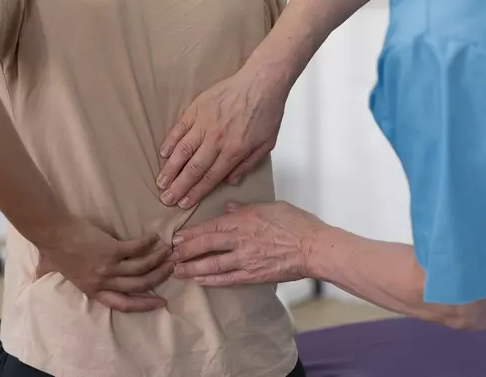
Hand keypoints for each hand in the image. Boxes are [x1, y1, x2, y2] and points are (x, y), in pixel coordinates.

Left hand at [36, 219, 172, 311]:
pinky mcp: (111, 249)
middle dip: (158, 279)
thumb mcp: (48, 269)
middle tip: (172, 270)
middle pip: (138, 286)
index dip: (143, 304)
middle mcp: (103, 282)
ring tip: (168, 252)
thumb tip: (36, 276)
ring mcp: (108, 266)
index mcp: (92, 290)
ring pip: (141, 268)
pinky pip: (136, 249)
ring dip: (158, 261)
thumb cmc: (51, 249)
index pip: (123, 304)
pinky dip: (148, 244)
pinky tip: (155, 238)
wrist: (52, 232)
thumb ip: (48, 275)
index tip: (160, 302)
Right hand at [157, 64, 288, 208]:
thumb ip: (248, 164)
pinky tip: (163, 154)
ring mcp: (204, 123)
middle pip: (192, 169)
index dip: (195, 192)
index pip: (210, 177)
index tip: (184, 203)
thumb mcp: (266, 144)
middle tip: (166, 199)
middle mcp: (216, 139)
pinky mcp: (197, 108)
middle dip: (178, 187)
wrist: (262, 81)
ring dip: (170, 168)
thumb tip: (230, 181)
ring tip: (160, 182)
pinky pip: (179, 128)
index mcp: (234, 150)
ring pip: (182, 151)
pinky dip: (170, 142)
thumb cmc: (267, 112)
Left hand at [169, 202, 325, 285]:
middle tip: (170, 255)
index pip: (210, 226)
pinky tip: (199, 280)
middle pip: (206, 245)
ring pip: (212, 264)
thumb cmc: (297, 223)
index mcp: (244, 220)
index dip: (191, 233)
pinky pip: (228, 278)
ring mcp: (246, 259)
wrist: (315, 247)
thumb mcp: (270, 206)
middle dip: (185, 251)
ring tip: (178, 271)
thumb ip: (246, 208)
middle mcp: (240, 239)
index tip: (177, 237)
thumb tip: (229, 209)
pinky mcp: (254, 275)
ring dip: (192, 268)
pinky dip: (211, 280)